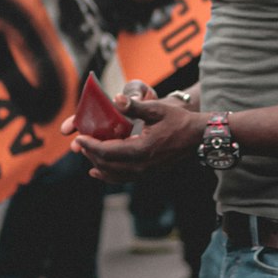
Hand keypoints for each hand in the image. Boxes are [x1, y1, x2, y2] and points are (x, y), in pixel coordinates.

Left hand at [61, 97, 206, 181]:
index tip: (78, 138)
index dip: (91, 145)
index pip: (108, 152)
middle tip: (79, 144)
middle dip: (91, 154)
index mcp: (142, 151)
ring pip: (114, 174)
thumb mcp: (157, 110)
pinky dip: (108, 175)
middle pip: (107, 164)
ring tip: (86, 154)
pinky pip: (123, 178)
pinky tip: (98, 172)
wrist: (198, 137)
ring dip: (98, 164)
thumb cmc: (179, 121)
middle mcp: (142, 166)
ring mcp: (146, 172)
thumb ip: (135, 107)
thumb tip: (117, 99)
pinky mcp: (148, 173)